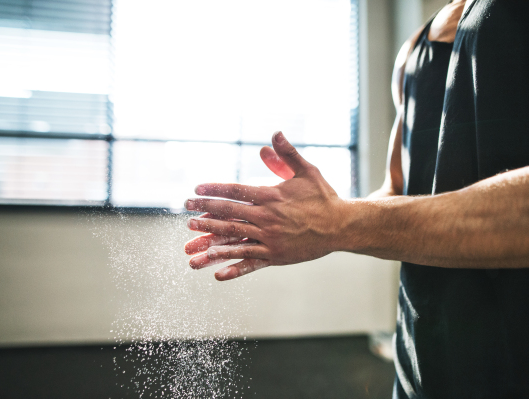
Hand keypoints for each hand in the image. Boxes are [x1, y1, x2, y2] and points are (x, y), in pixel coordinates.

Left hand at [184, 131, 345, 280]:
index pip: (235, 191)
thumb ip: (287, 154)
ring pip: (234, 240)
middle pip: (229, 215)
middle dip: (205, 214)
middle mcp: (267, 218)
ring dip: (211, 242)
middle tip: (187, 214)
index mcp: (271, 196)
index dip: (213, 190)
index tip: (195, 190)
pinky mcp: (276, 257)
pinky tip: (217, 273)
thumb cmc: (323, 197)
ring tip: (191, 245)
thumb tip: (274, 134)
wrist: (341, 226)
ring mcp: (270, 240)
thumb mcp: (307, 171)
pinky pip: (251, 263)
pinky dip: (234, 268)